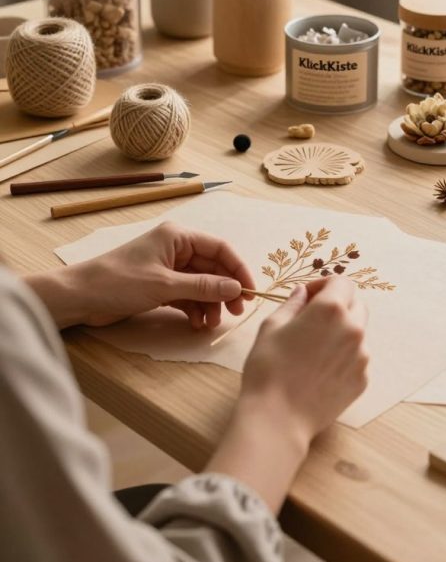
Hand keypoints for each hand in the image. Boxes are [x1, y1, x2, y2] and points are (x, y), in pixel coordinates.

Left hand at [28, 222, 254, 329]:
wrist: (80, 297)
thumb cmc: (119, 282)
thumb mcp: (165, 286)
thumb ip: (203, 287)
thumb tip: (236, 289)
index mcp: (178, 236)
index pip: (219, 248)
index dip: (238, 269)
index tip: (250, 292)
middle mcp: (175, 249)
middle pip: (212, 268)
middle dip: (224, 291)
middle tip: (235, 314)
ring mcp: (167, 268)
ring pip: (200, 284)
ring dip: (209, 304)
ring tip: (211, 324)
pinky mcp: (159, 286)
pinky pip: (186, 295)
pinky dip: (194, 309)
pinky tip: (197, 323)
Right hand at [239, 276, 368, 446]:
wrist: (278, 418)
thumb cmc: (268, 368)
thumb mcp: (271, 326)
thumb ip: (292, 303)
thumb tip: (303, 293)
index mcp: (331, 309)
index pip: (342, 282)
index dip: (324, 285)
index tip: (308, 297)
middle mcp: (353, 329)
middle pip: (356, 305)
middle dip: (337, 306)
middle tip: (312, 320)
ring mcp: (362, 357)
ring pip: (357, 333)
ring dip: (340, 332)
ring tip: (313, 350)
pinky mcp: (362, 380)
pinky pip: (356, 359)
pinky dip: (342, 358)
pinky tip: (319, 371)